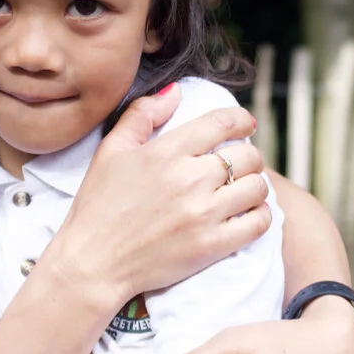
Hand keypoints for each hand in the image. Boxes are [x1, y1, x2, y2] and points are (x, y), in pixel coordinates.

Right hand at [46, 86, 269, 310]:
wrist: (93, 263)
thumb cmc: (98, 206)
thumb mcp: (110, 151)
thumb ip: (142, 114)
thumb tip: (176, 91)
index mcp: (165, 152)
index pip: (221, 123)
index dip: (241, 119)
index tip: (246, 124)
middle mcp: (188, 180)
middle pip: (247, 155)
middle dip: (249, 155)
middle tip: (240, 164)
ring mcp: (202, 214)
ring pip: (257, 187)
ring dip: (256, 185)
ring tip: (245, 189)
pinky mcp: (211, 245)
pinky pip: (258, 223)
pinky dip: (260, 215)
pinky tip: (247, 214)